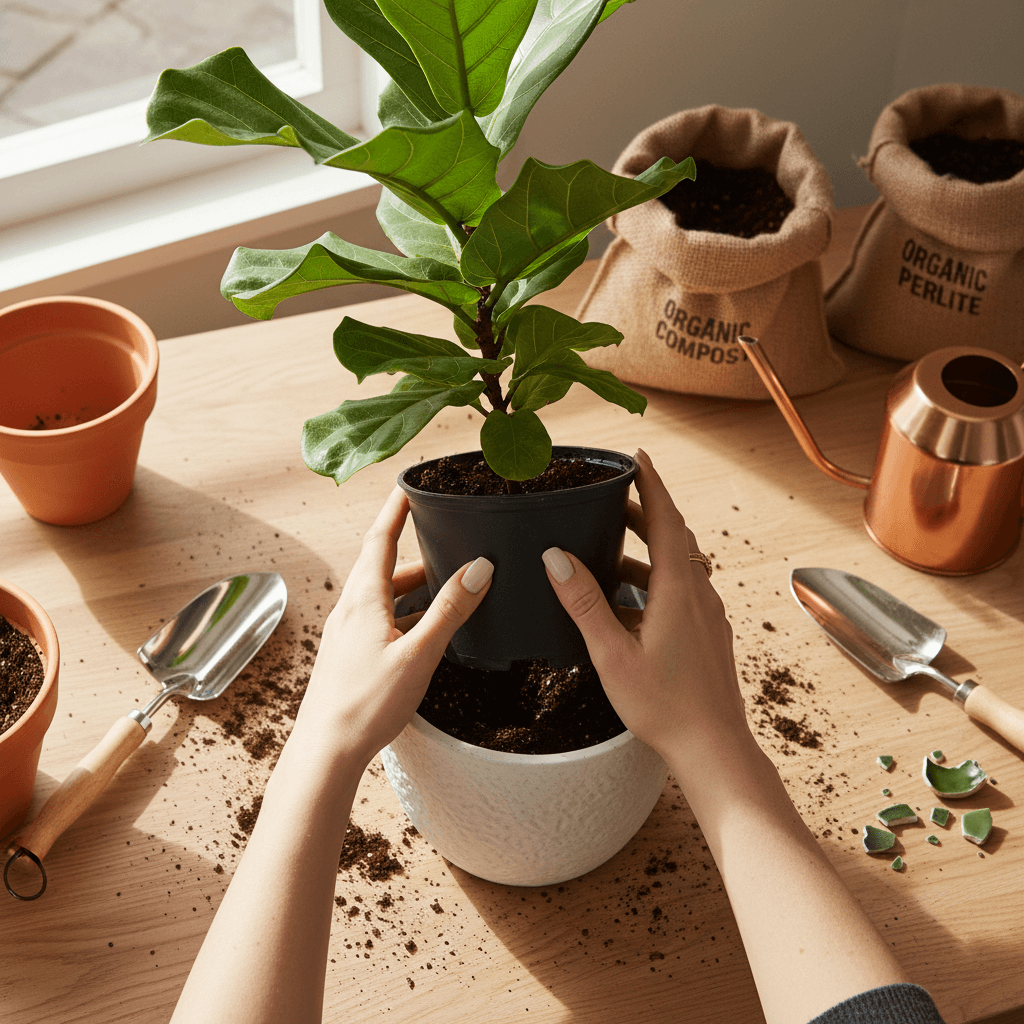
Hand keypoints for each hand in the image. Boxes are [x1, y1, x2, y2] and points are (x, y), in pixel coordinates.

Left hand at [293, 486, 492, 765]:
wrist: (325, 754)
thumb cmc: (365, 705)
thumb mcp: (418, 655)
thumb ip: (449, 611)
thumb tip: (478, 568)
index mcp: (363, 600)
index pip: (380, 539)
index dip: (396, 510)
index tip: (409, 486)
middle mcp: (350, 610)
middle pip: (383, 566)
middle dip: (415, 551)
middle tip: (445, 540)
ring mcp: (347, 634)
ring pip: (383, 595)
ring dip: (412, 586)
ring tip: (445, 587)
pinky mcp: (349, 656)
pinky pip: (379, 620)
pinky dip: (404, 613)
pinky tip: (423, 631)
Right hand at [541, 449, 748, 767]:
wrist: (714, 748)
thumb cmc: (665, 707)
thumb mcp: (612, 654)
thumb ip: (585, 603)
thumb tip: (557, 556)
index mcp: (679, 590)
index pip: (667, 519)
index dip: (652, 483)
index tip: (639, 455)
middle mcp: (699, 594)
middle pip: (673, 537)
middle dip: (644, 511)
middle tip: (613, 497)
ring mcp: (707, 615)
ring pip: (678, 565)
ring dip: (647, 549)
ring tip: (609, 549)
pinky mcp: (707, 634)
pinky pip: (681, 591)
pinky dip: (655, 580)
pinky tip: (627, 602)